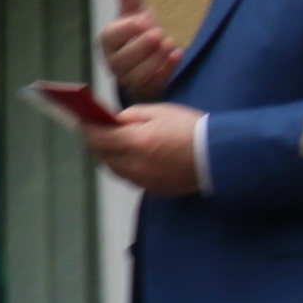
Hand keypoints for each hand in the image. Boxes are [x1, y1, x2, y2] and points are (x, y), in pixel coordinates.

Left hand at [82, 102, 207, 196]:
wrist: (220, 156)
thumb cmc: (191, 128)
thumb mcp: (160, 112)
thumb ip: (131, 117)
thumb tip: (111, 121)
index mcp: (137, 143)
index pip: (98, 138)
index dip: (87, 128)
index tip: (81, 119)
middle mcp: (136, 166)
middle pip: (103, 155)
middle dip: (97, 141)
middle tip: (96, 129)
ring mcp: (144, 181)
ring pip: (115, 169)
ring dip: (110, 155)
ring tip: (112, 141)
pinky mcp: (154, 189)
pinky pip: (130, 177)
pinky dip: (125, 166)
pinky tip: (131, 155)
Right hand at [101, 0, 180, 101]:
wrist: (150, 57)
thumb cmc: (138, 32)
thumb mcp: (134, 10)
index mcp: (109, 41)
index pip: (111, 37)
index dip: (126, 30)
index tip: (143, 20)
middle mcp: (114, 62)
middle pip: (123, 59)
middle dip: (141, 46)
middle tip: (159, 33)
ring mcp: (129, 78)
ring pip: (137, 75)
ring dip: (155, 60)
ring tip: (170, 43)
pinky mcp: (146, 88)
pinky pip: (154, 84)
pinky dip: (167, 70)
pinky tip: (179, 56)